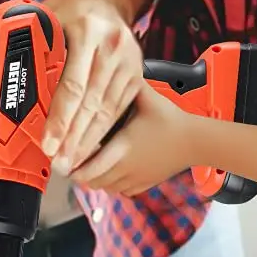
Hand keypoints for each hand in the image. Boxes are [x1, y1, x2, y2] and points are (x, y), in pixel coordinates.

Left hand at [39, 0, 142, 172]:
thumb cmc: (71, 10)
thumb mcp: (47, 19)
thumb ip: (34, 48)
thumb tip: (12, 80)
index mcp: (88, 31)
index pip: (73, 85)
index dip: (60, 119)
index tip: (48, 142)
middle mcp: (113, 47)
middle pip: (92, 104)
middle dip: (73, 138)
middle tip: (58, 162)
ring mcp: (128, 62)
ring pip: (107, 111)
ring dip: (88, 140)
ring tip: (71, 161)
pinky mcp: (136, 75)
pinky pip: (118, 109)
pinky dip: (103, 131)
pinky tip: (90, 146)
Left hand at [70, 78, 194, 194]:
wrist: (195, 141)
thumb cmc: (171, 119)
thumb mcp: (147, 97)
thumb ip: (126, 83)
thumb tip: (110, 65)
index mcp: (123, 147)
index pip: (89, 167)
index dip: (72, 167)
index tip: (61, 160)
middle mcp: (127, 167)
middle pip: (92, 181)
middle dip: (79, 173)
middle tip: (69, 161)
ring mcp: (135, 178)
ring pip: (104, 188)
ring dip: (94, 179)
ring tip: (86, 165)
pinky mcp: (144, 184)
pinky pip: (119, 191)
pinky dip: (110, 184)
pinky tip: (108, 170)